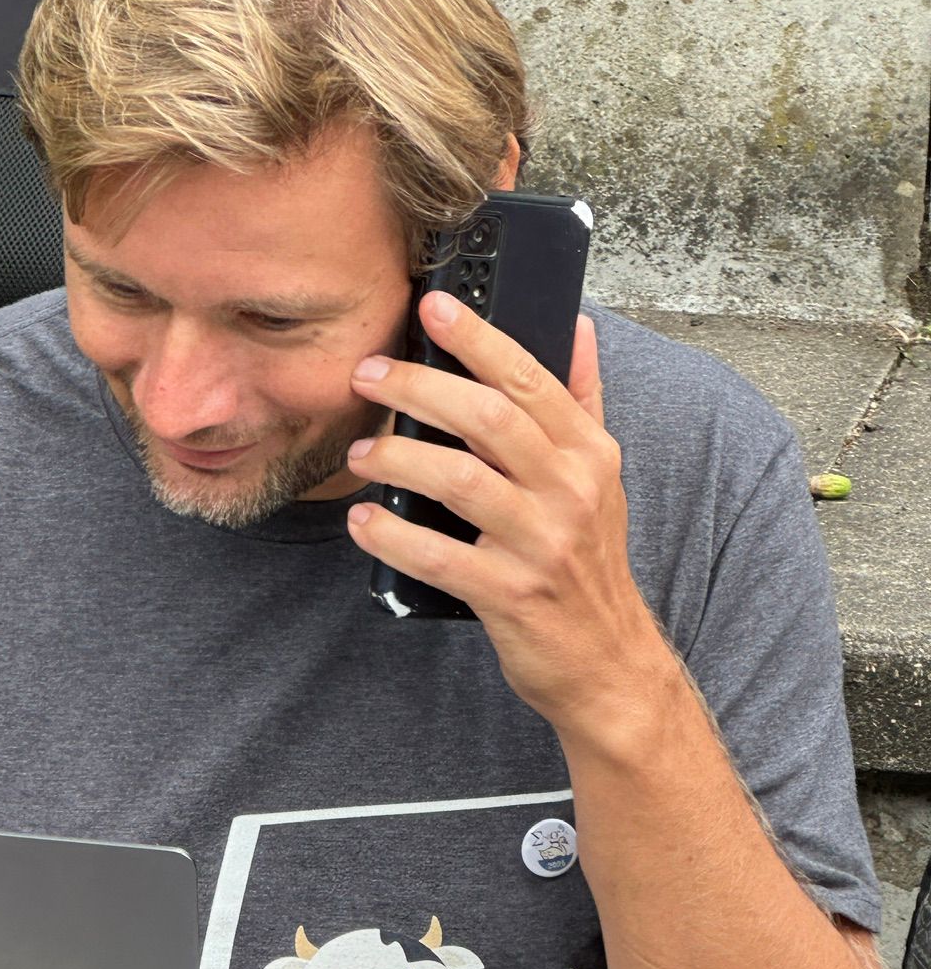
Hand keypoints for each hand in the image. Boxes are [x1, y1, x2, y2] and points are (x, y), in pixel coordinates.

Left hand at [345, 290, 668, 731]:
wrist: (607, 662)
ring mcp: (542, 544)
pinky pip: (440, 556)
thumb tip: (576, 324)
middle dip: (418, 388)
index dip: (478, 339)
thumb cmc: (586, 562)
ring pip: (458, 480)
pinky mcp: (511, 594)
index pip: (529, 378)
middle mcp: (570, 491)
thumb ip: (581, 399)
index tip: (432, 306)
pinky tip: (364, 522)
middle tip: (366, 375)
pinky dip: (393, 536)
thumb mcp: (598, 476)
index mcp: (588, 452)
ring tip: (360, 454)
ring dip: (397, 459)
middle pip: (487, 418)